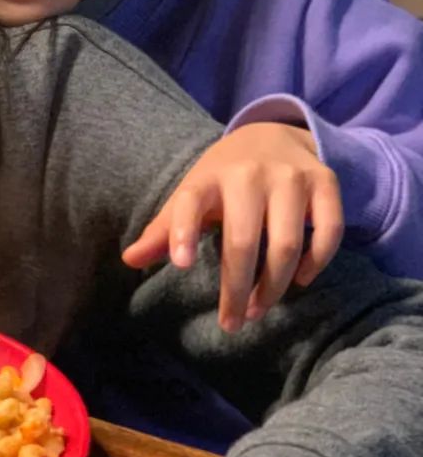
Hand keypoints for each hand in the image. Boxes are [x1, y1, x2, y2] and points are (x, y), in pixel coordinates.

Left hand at [122, 122, 342, 331]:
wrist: (273, 134)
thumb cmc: (223, 178)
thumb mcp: (191, 195)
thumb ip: (165, 229)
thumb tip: (129, 260)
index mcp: (208, 178)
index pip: (190, 203)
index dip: (183, 232)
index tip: (180, 265)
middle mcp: (249, 174)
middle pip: (244, 242)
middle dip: (237, 289)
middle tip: (232, 322)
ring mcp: (291, 177)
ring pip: (288, 244)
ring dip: (275, 286)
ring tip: (260, 309)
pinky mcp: (325, 182)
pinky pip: (328, 231)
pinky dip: (316, 262)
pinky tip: (300, 280)